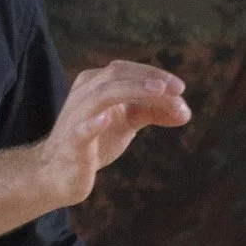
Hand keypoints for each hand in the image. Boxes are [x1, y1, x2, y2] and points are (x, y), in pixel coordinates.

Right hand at [40, 59, 189, 205]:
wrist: (60, 174)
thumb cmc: (95, 142)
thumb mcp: (127, 121)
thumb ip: (153, 112)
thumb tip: (185, 111)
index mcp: (97, 84)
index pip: (127, 70)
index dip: (155, 74)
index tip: (180, 88)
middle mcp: (85, 94)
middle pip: (117, 75)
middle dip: (149, 79)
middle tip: (178, 89)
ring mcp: (76, 117)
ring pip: (103, 94)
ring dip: (132, 90)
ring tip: (158, 91)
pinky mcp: (72, 142)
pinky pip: (81, 129)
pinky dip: (94, 123)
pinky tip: (107, 119)